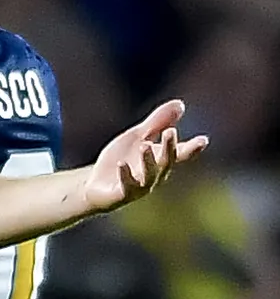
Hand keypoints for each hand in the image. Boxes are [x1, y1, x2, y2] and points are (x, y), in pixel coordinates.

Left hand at [80, 100, 207, 213]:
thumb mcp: (138, 136)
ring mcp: (140, 186)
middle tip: (170, 131)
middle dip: (169, 147)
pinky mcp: (123, 194)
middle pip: (166, 161)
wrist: (96, 184)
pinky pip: (127, 186)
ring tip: (144, 144)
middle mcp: (155, 174)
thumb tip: (180, 104)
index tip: (203, 140)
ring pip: (149, 175)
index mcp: (161, 159)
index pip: (180, 153)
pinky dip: (125, 175)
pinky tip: (121, 164)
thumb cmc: (123, 158)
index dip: (192, 148)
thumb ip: (158, 122)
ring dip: (148, 160)